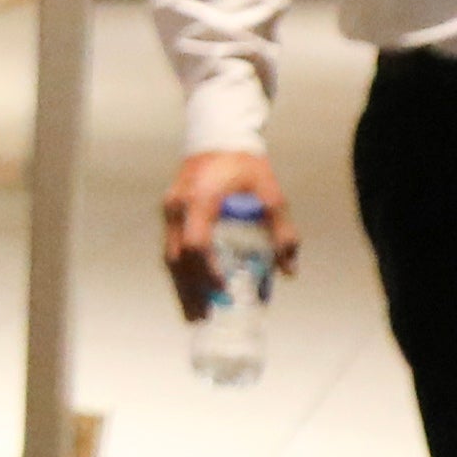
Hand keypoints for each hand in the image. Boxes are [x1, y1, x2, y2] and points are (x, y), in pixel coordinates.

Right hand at [161, 149, 290, 316]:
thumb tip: (287, 271)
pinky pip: (170, 249)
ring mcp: (169, 211)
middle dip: (190, 289)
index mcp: (201, 199)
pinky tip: (190, 292)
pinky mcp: (170, 216)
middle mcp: (178, 207)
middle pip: (176, 257)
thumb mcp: (271, 196)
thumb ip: (282, 233)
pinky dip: (181, 273)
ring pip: (169, 257)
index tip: (224, 290)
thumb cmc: (245, 167)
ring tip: (194, 314)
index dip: (208, 270)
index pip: (196, 243)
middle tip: (204, 316)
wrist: (217, 139)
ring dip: (182, 287)